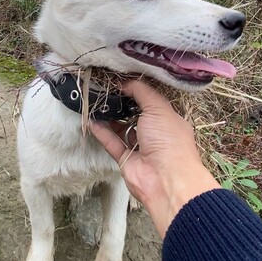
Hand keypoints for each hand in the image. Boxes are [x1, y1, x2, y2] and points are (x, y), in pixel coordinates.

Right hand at [90, 80, 219, 236]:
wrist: (166, 179)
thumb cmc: (169, 141)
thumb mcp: (158, 108)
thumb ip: (141, 92)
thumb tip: (125, 82)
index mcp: (168, 120)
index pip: (151, 101)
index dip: (137, 91)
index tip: (120, 80)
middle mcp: (155, 133)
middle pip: (135, 114)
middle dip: (122, 103)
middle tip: (105, 90)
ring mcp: (140, 147)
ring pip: (122, 128)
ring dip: (110, 117)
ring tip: (96, 103)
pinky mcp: (126, 159)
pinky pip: (112, 143)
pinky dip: (102, 132)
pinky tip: (92, 121)